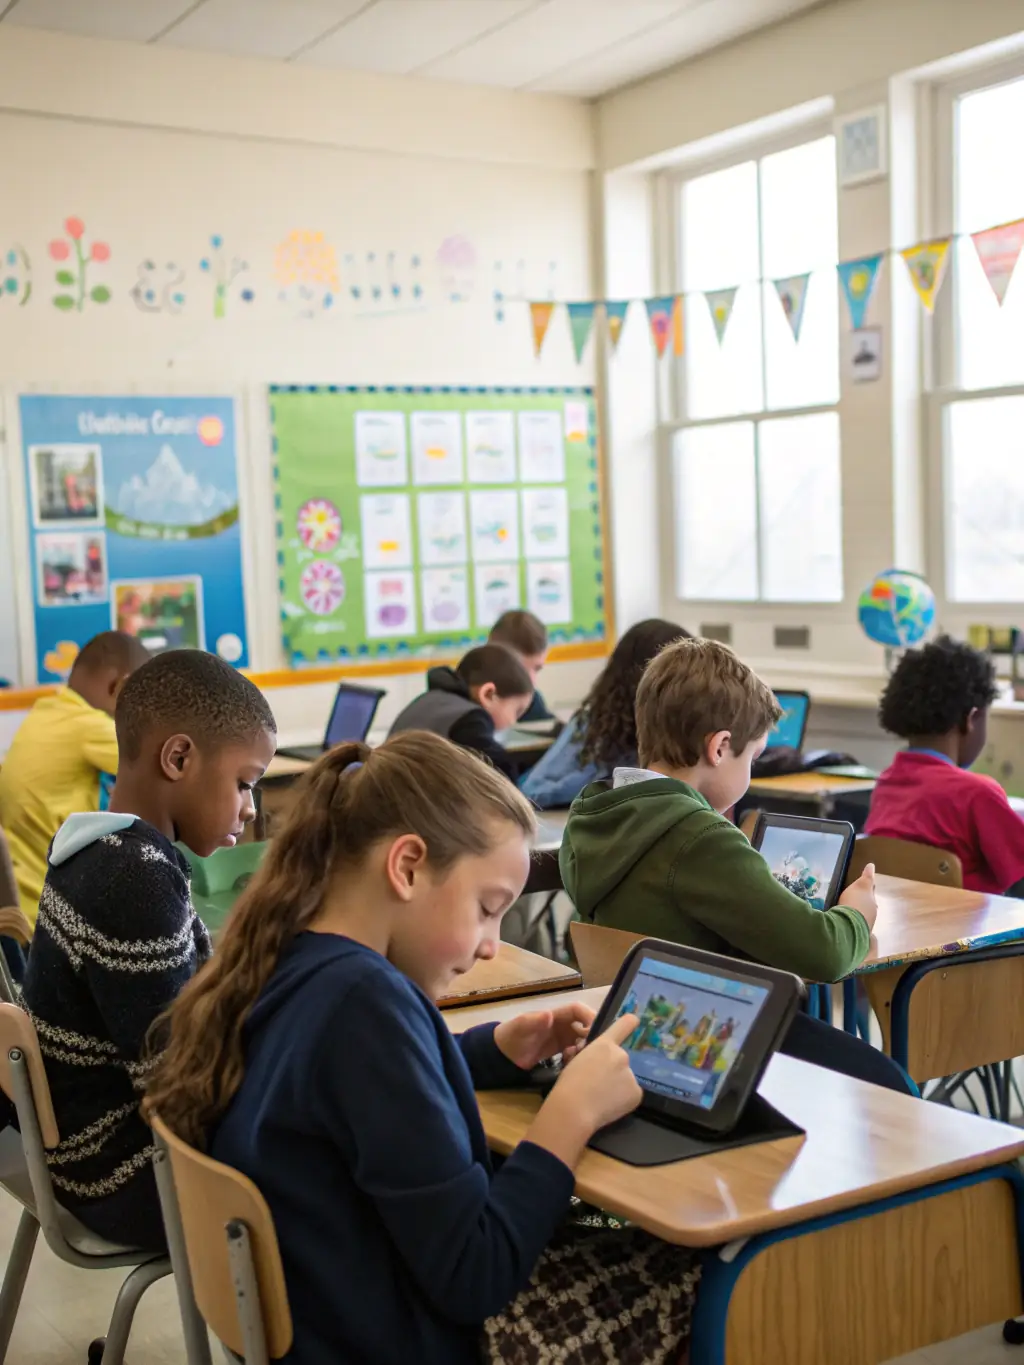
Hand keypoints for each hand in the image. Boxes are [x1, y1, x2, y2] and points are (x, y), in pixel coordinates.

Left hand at [494, 1003, 594, 1069]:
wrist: (503, 1055)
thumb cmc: (511, 1036)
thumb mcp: (520, 1027)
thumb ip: (533, 1021)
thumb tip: (549, 1015)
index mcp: (555, 1015)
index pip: (578, 1010)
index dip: (589, 1017)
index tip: (594, 1032)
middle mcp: (562, 1024)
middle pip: (585, 1025)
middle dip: (590, 1036)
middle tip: (586, 1050)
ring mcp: (562, 1038)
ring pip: (583, 1039)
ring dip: (585, 1048)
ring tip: (576, 1058)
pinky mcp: (561, 1050)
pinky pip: (577, 1051)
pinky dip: (578, 1057)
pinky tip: (569, 1063)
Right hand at [547, 1013, 643, 1132]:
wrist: (573, 1109)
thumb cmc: (568, 1083)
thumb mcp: (577, 1059)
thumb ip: (593, 1055)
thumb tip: (599, 1061)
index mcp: (605, 1044)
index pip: (625, 1024)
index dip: (630, 1023)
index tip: (634, 1021)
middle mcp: (622, 1055)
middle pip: (621, 1060)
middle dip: (613, 1068)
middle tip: (598, 1083)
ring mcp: (631, 1074)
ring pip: (626, 1077)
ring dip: (618, 1084)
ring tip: (601, 1097)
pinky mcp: (637, 1093)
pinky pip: (631, 1093)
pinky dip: (623, 1098)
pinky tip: (609, 1104)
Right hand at [840, 862, 877, 930]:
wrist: (847, 927)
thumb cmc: (854, 903)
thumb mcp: (860, 886)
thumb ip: (866, 877)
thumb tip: (872, 866)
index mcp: (872, 903)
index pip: (871, 894)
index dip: (868, 890)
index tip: (865, 887)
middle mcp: (871, 916)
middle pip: (867, 907)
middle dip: (863, 904)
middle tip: (856, 900)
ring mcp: (864, 927)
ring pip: (861, 918)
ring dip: (857, 915)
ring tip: (848, 913)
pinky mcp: (854, 935)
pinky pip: (853, 927)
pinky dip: (850, 924)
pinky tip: (844, 924)